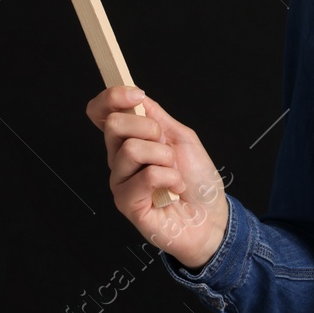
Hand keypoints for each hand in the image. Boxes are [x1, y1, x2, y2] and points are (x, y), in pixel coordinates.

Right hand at [85, 86, 229, 268]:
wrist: (211, 216)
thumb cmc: (198, 180)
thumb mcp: (181, 138)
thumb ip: (157, 117)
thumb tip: (135, 96)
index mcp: (130, 140)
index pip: (102, 113)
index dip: (112, 98)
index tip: (136, 96)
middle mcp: (119, 160)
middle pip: (114, 125)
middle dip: (150, 129)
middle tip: (168, 149)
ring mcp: (120, 182)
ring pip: (131, 150)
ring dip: (165, 158)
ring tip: (174, 174)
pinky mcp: (126, 204)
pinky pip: (146, 176)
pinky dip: (170, 178)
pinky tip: (174, 189)